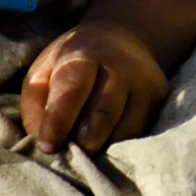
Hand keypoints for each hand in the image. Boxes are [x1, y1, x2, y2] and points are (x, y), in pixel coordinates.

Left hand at [21, 0, 195, 151]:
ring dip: (105, 148)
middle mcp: (119, 67)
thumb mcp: (43, 70)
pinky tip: (107, 146)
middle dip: (85, 142)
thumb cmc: (72, 62)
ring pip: (127, 129)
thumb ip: (35, 104)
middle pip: (104, 113)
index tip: (48, 147)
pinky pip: (140, 132)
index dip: (58, 122)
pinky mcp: (159, 97)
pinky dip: (121, 146)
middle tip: (71, 156)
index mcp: (84, 56)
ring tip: (88, 155)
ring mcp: (144, 82)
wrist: (122, 39)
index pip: (72, 91)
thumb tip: (43, 142)